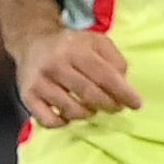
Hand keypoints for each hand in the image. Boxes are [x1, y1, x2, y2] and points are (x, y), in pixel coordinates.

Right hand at [13, 25, 138, 127]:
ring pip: (70, 109)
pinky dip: (62, 123)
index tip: (136, 104)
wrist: (32, 41)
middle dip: (108, 105)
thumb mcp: (96, 42)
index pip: (104, 75)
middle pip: (89, 94)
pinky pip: (48, 120)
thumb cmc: (71, 45)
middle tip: (116, 108)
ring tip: (92, 108)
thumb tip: (124, 83)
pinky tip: (68, 115)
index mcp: (75, 49)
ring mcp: (40, 82)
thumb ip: (114, 59)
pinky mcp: (27, 96)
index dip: (123, 92)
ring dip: (87, 114)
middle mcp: (55, 65)